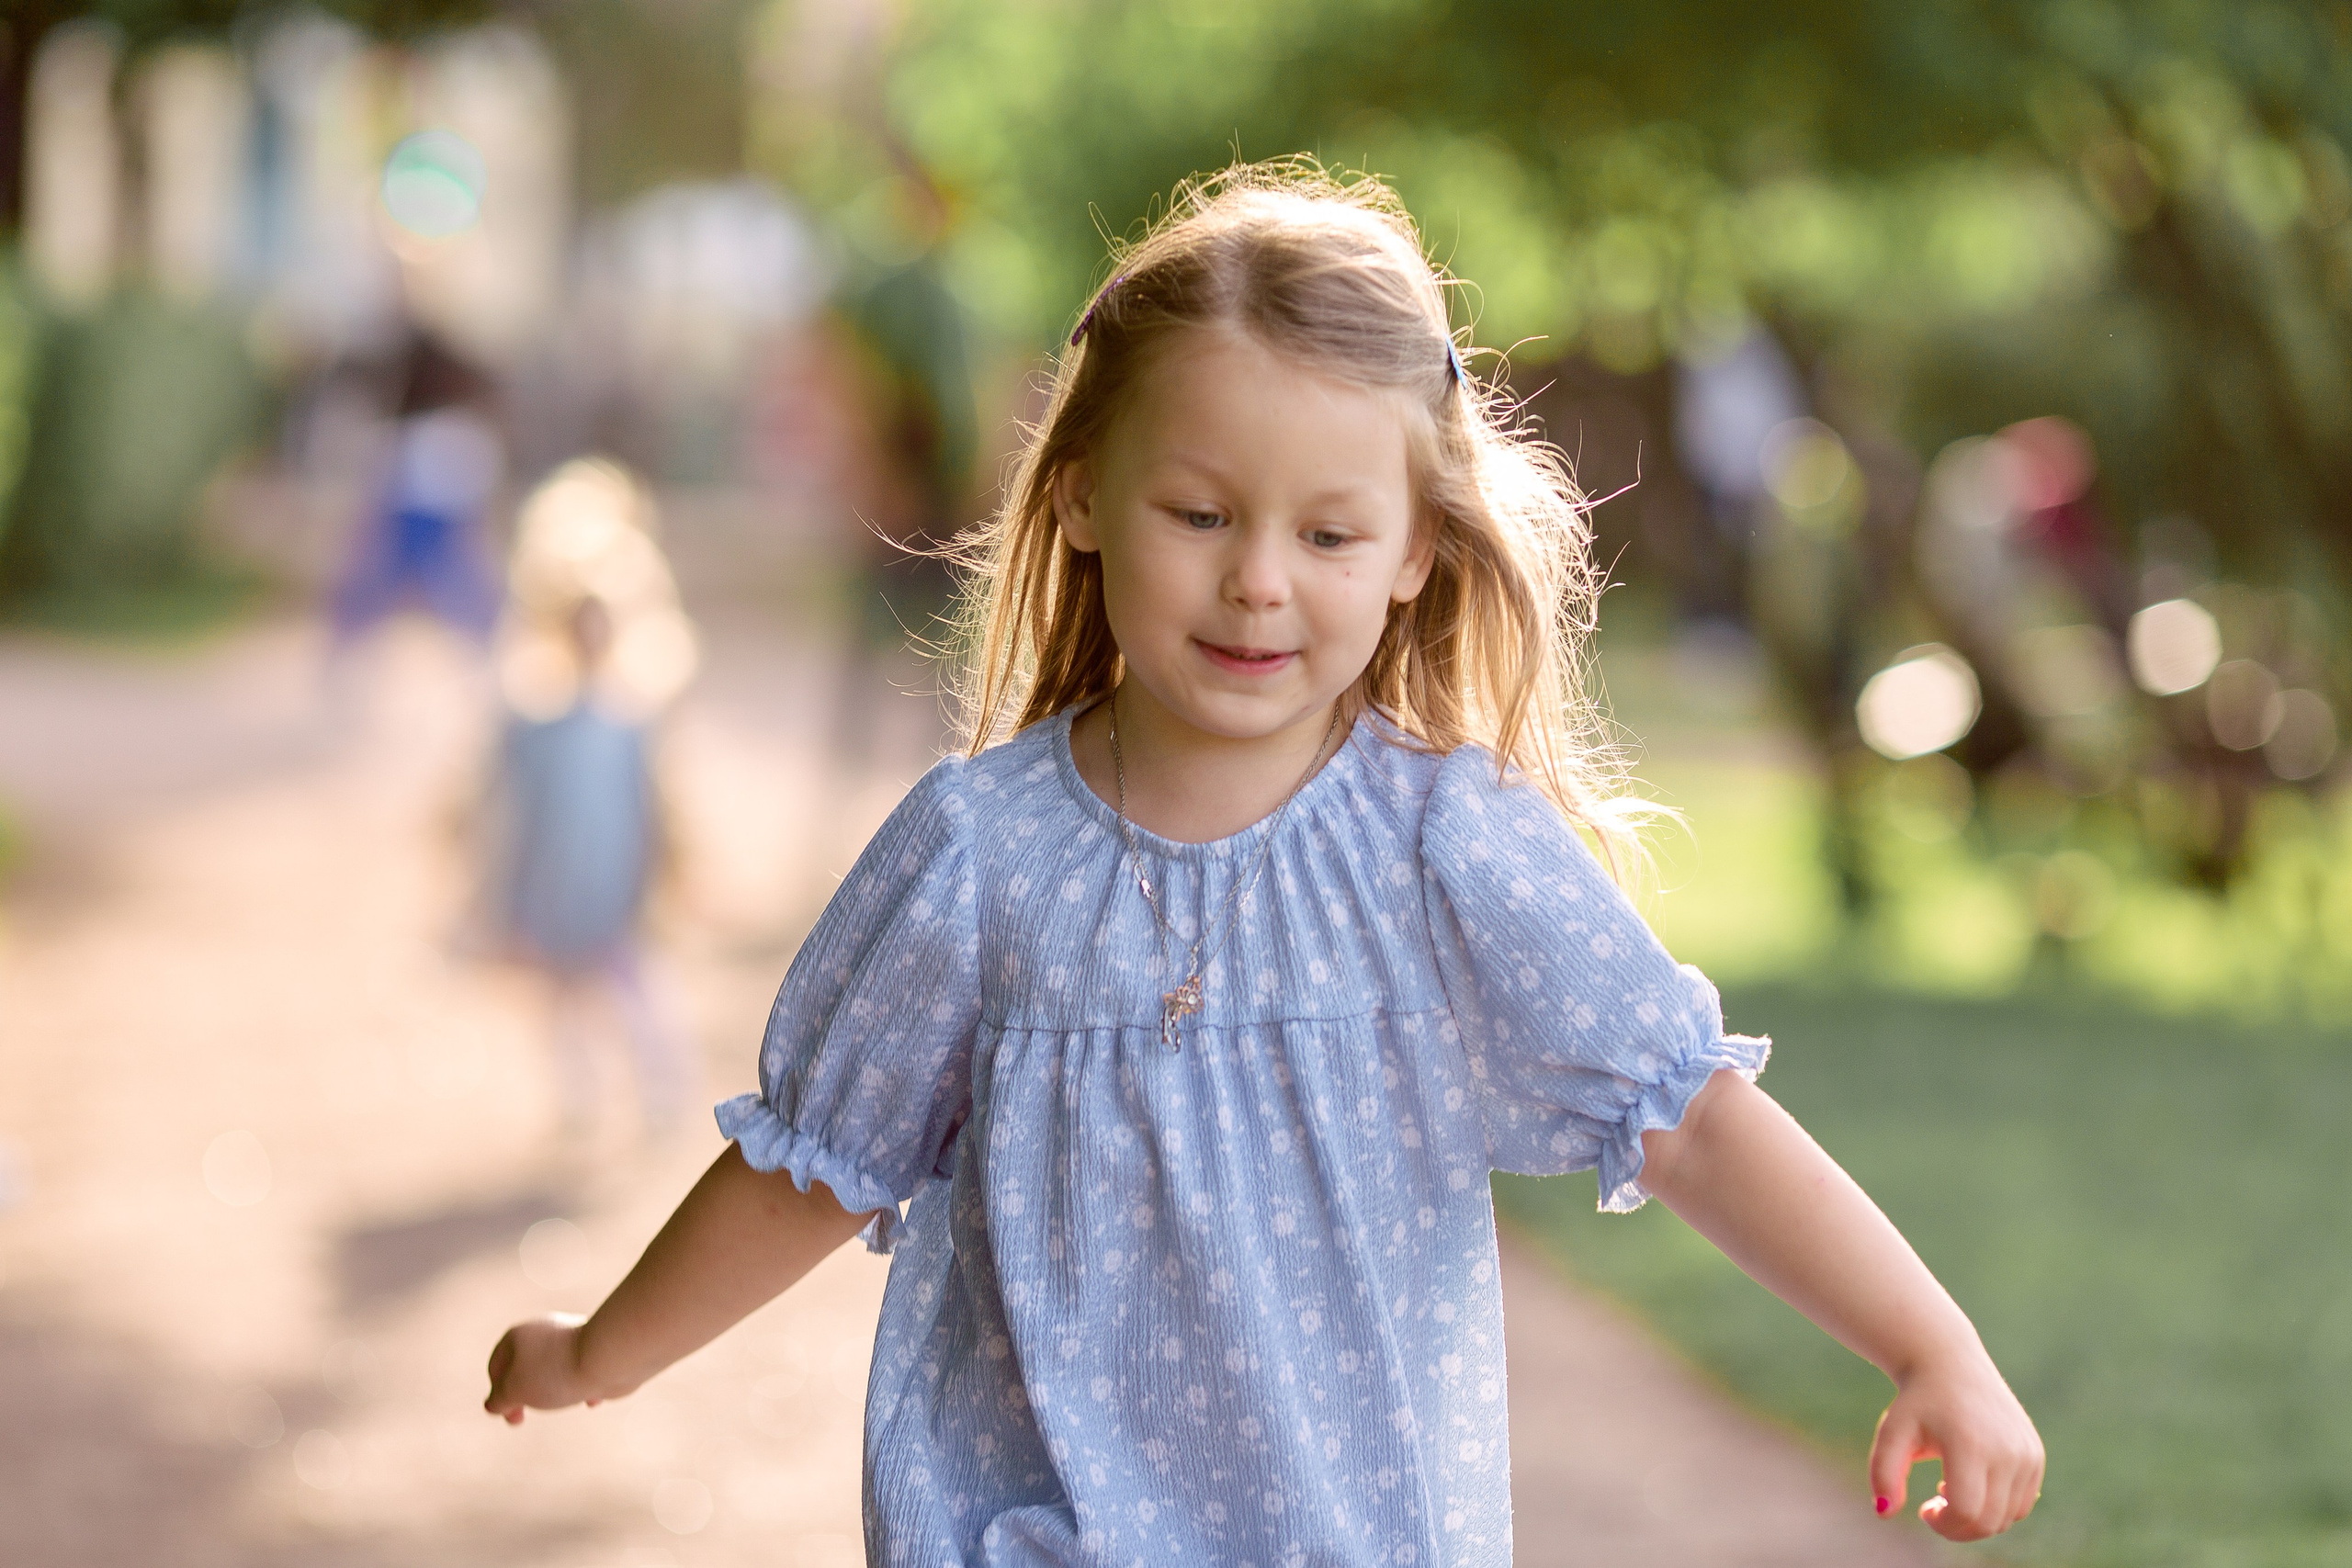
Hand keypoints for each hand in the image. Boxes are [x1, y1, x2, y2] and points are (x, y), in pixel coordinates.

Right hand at [484, 1312, 609, 1424]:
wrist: (608, 1357)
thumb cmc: (556, 1372)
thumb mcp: (514, 1391)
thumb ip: (498, 1400)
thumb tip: (494, 1405)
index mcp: (518, 1335)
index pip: (496, 1366)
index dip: (498, 1393)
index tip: (511, 1412)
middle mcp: (543, 1332)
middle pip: (525, 1370)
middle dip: (524, 1396)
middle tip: (521, 1419)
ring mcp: (571, 1341)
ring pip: (554, 1374)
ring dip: (555, 1393)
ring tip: (567, 1398)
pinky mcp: (595, 1351)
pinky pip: (582, 1375)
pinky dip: (583, 1390)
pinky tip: (593, 1398)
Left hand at [1868, 1348, 2044, 1538]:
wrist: (1949, 1364)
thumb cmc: (1916, 1403)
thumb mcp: (1891, 1433)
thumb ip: (1883, 1474)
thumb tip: (1883, 1514)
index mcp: (1971, 1444)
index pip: (1966, 1512)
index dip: (1943, 1525)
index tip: (1925, 1510)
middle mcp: (2008, 1450)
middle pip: (1989, 1522)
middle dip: (1958, 1527)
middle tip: (1934, 1506)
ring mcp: (2027, 1453)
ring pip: (2008, 1518)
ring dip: (1977, 1518)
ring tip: (1950, 1487)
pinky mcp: (2035, 1455)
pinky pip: (2022, 1505)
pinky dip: (1997, 1508)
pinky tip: (1972, 1483)